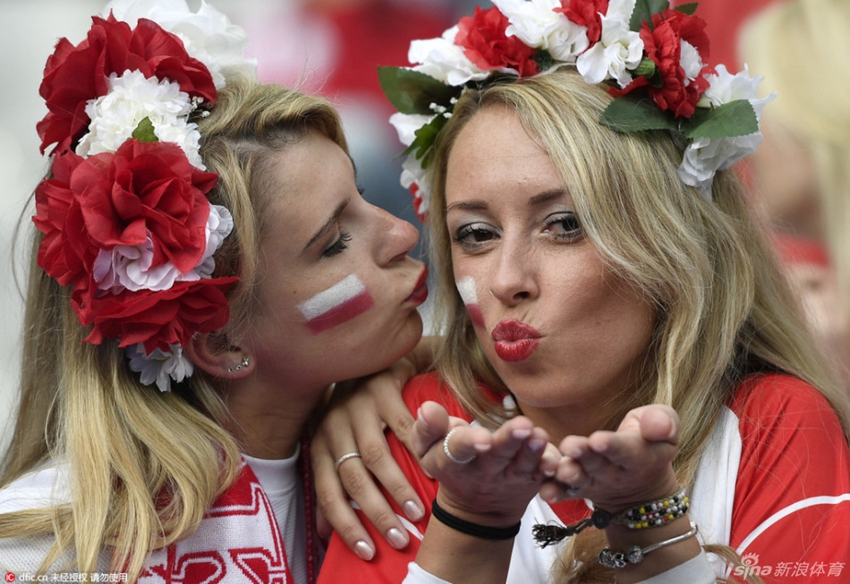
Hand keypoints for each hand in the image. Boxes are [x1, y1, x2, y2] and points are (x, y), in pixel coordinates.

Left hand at [312, 360, 424, 558]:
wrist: (378, 361)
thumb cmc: (360, 414)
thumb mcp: (340, 446)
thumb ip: (334, 485)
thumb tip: (323, 534)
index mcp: (320, 444)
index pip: (327, 493)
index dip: (346, 525)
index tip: (368, 552)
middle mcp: (333, 424)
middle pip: (352, 478)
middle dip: (376, 513)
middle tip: (400, 538)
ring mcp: (356, 405)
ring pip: (375, 455)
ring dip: (396, 487)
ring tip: (416, 511)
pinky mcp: (381, 388)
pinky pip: (401, 425)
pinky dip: (417, 450)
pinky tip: (432, 469)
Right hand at [415, 401, 559, 525]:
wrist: (474, 508)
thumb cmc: (449, 462)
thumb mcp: (428, 449)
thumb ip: (427, 428)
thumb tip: (427, 408)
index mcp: (453, 461)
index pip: (458, 449)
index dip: (469, 442)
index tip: (482, 438)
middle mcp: (484, 471)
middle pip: (497, 455)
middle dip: (509, 440)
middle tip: (523, 426)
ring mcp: (510, 478)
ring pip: (523, 465)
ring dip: (534, 451)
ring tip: (540, 435)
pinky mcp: (531, 481)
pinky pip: (543, 475)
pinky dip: (550, 467)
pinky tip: (557, 457)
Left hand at [539, 404, 680, 511]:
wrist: (641, 482)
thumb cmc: (650, 443)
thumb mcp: (666, 430)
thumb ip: (664, 423)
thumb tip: (659, 426)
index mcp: (639, 456)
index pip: (626, 451)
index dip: (613, 446)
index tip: (598, 439)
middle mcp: (614, 473)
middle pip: (598, 465)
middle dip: (584, 455)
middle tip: (570, 445)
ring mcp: (595, 483)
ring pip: (581, 480)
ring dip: (569, 475)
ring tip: (559, 468)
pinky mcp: (578, 488)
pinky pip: (566, 492)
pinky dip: (556, 492)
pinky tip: (544, 491)